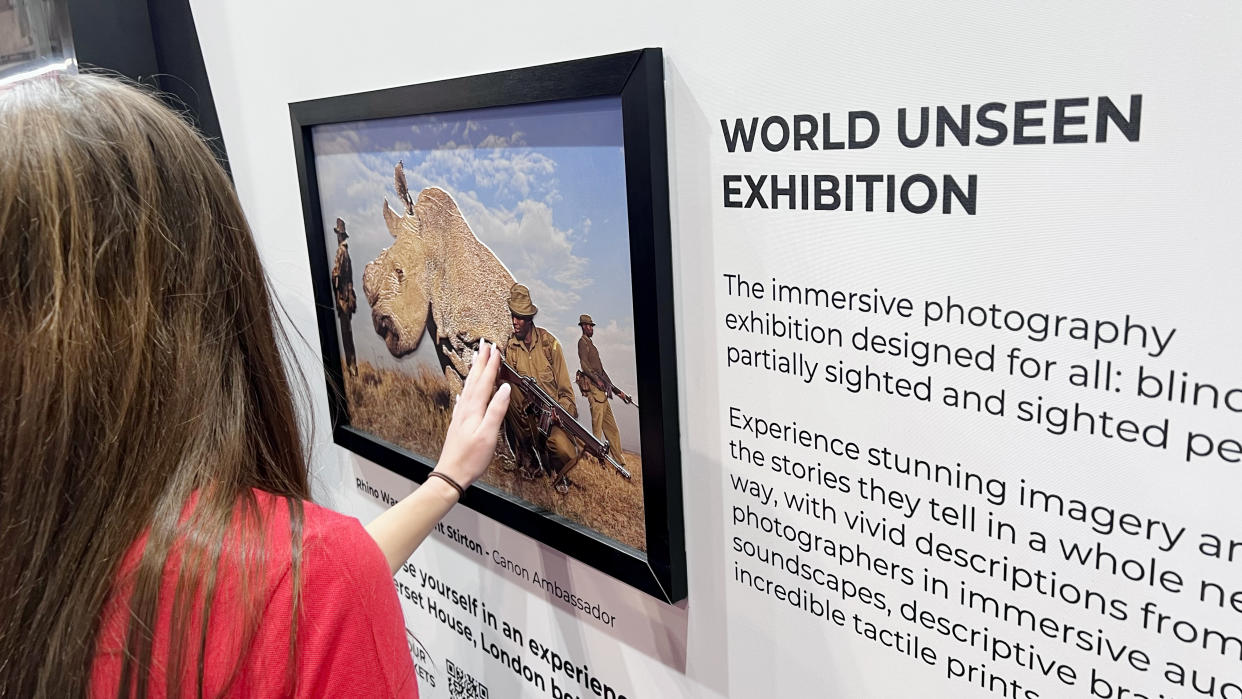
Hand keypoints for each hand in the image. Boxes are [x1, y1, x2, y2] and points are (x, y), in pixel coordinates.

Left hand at [434, 341, 510, 489]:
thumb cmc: (470, 458)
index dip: (491, 364)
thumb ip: (496, 410)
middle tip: (485, 345)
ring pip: (468, 386)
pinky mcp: (458, 423)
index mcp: (474, 410)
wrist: (450, 474)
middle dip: (481, 361)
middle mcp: (465, 409)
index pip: (485, 381)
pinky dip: (466, 390)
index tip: (496, 348)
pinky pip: (463, 399)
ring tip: (476, 358)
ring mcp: (460, 415)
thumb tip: (505, 389)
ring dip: (473, 371)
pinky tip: (464, 389)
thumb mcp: (488, 435)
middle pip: (474, 379)